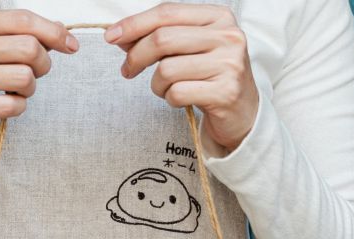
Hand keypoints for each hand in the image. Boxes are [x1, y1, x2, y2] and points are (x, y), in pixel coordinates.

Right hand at [0, 10, 77, 171]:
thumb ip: (21, 35)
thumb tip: (61, 30)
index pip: (23, 20)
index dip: (54, 32)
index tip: (71, 45)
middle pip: (29, 48)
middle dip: (43, 63)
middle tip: (36, 72)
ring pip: (24, 77)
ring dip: (30, 87)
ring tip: (16, 89)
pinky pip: (13, 105)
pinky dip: (18, 106)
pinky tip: (4, 103)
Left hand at [108, 4, 257, 150]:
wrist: (243, 111)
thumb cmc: (210, 75)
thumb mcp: (190, 47)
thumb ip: (160, 36)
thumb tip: (120, 36)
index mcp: (219, 17)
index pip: (167, 12)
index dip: (134, 24)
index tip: (111, 37)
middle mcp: (228, 36)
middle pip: (163, 39)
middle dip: (136, 56)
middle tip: (127, 70)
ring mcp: (229, 64)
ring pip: (167, 69)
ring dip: (156, 84)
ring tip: (166, 88)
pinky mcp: (225, 92)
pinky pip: (177, 93)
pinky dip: (170, 99)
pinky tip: (181, 98)